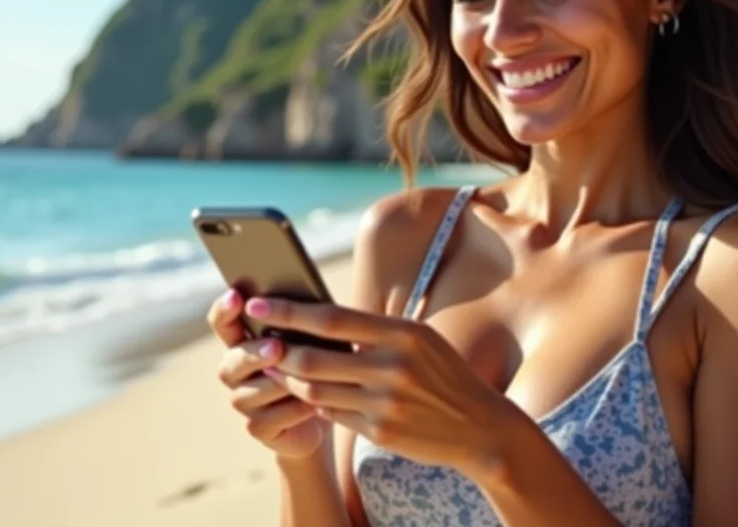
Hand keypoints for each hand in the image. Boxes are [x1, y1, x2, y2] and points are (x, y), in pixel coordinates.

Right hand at [207, 288, 328, 458]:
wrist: (325, 410)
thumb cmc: (317, 364)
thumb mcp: (310, 339)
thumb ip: (297, 324)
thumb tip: (303, 303)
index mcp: (243, 341)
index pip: (222, 322)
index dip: (224, 309)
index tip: (236, 296)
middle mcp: (235, 371)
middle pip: (233, 360)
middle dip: (255, 353)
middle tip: (276, 346)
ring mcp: (243, 401)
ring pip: (251, 393)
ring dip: (279, 385)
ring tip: (305, 379)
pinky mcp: (258, 428)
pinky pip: (268, 420)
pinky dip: (292, 412)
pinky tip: (313, 406)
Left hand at [244, 296, 517, 477]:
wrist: (480, 426)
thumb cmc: (444, 374)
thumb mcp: (420, 339)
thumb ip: (375, 330)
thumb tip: (319, 317)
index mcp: (403, 334)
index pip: (331, 319)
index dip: (288, 312)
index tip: (256, 305)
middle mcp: (393, 366)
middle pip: (314, 357)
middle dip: (278, 350)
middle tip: (257, 343)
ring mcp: (386, 402)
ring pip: (315, 389)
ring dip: (289, 378)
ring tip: (274, 366)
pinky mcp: (380, 431)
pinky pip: (331, 414)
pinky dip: (315, 403)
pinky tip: (306, 392)